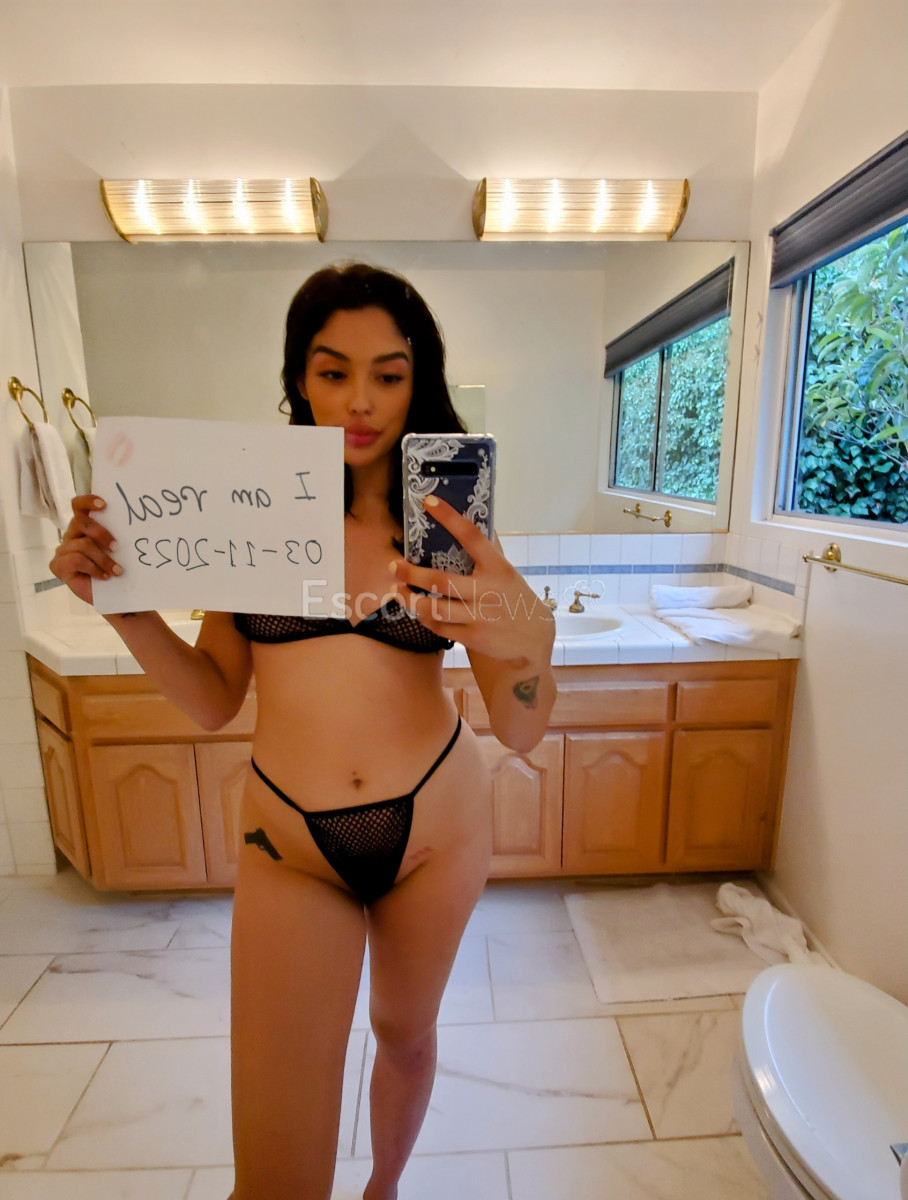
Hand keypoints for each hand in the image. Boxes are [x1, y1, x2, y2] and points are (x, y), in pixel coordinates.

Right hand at [49, 495, 121, 605]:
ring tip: (117, 571)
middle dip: (101, 534)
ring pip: (82, 544)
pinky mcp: (58, 565)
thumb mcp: (118, 550)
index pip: (79, 506)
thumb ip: (116, 534)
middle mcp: (71, 535)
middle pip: (80, 522)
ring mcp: (63, 550)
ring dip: (103, 559)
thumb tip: (133, 523)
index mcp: (84, 526)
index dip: (88, 501)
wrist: (114, 597)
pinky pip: (76, 559)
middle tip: (117, 547)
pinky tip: (103, 576)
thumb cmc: (116, 570)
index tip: (105, 504)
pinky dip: (94, 568)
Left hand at [392, 496, 554, 665]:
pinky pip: (440, 627)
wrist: (534, 639)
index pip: (472, 536)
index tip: (429, 502)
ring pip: (435, 608)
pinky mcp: (474, 637)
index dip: (450, 518)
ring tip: (397, 589)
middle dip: (412, 573)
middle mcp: (488, 591)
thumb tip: (474, 520)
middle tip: (394, 565)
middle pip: (441, 581)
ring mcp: (480, 616)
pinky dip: (424, 618)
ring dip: (411, 599)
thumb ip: (489, 552)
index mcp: (498, 567)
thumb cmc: (514, 598)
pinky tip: (417, 610)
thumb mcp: (507, 573)